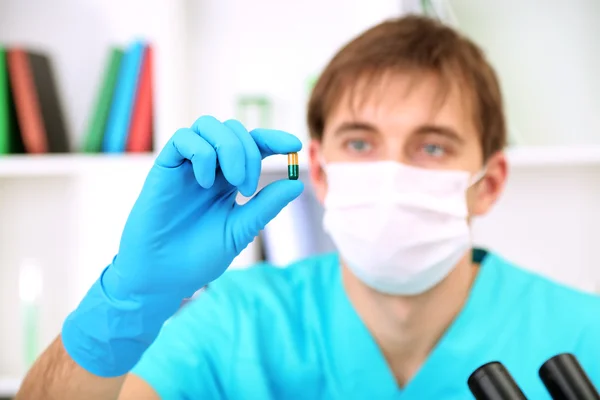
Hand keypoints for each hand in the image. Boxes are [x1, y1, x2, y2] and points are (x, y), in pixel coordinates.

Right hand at [107, 115, 303, 299]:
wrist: (163, 276)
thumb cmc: (199, 256)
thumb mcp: (240, 230)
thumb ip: (265, 205)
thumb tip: (298, 184)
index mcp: (229, 179)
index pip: (254, 145)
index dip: (274, 139)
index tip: (295, 145)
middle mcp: (210, 167)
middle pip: (234, 130)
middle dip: (250, 152)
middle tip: (247, 188)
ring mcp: (186, 165)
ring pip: (209, 125)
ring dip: (229, 148)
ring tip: (231, 182)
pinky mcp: (164, 167)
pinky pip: (183, 139)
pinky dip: (201, 153)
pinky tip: (205, 182)